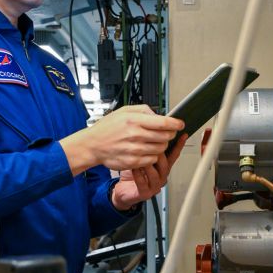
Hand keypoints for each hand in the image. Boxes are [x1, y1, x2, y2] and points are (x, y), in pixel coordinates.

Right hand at [60, 105, 184, 174]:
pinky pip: (152, 159)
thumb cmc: (107, 128)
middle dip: (169, 134)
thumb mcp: (123, 111)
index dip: (176, 124)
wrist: (92, 145)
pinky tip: (147, 150)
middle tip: (166, 133)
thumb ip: (143, 110)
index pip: (163, 123)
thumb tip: (159, 115)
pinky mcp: (133, 162)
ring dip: (161, 145)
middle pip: (165, 136)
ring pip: (161, 149)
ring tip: (154, 141)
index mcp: (134, 120)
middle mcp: (135, 135)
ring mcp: (135, 150)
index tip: (180, 124)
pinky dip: (153, 155)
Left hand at [111, 133, 187, 209]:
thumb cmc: (132, 175)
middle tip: (151, 145)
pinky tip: (133, 168)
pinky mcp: (145, 193)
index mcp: (162, 168)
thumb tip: (153, 131)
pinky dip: (138, 175)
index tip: (182, 135)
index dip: (179, 146)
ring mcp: (154, 186)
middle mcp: (161, 177)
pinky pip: (142, 183)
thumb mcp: (142, 158)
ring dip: (147, 164)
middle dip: (159, 154)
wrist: (124, 191)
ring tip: (140, 157)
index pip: (173, 155)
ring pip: (154, 174)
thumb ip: (149, 148)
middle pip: (165, 164)